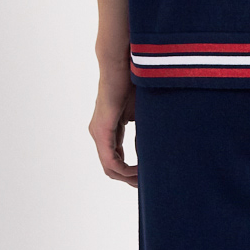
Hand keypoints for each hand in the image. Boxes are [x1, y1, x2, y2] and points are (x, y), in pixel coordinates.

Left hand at [88, 63, 137, 186]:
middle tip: (146, 185)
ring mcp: (98, 133)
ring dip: (127, 176)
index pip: (116, 158)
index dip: (130, 171)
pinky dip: (124, 169)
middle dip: (129, 178)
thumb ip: (143, 132)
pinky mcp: (101, 130)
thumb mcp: (141, 113)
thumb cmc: (132, 83)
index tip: (147, 175)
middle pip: (111, 168)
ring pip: (110, 167)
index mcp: (108, 129)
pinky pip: (111, 160)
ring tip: (145, 180)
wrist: (122, 64)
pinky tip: (139, 170)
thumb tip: (151, 151)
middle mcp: (99, 133)